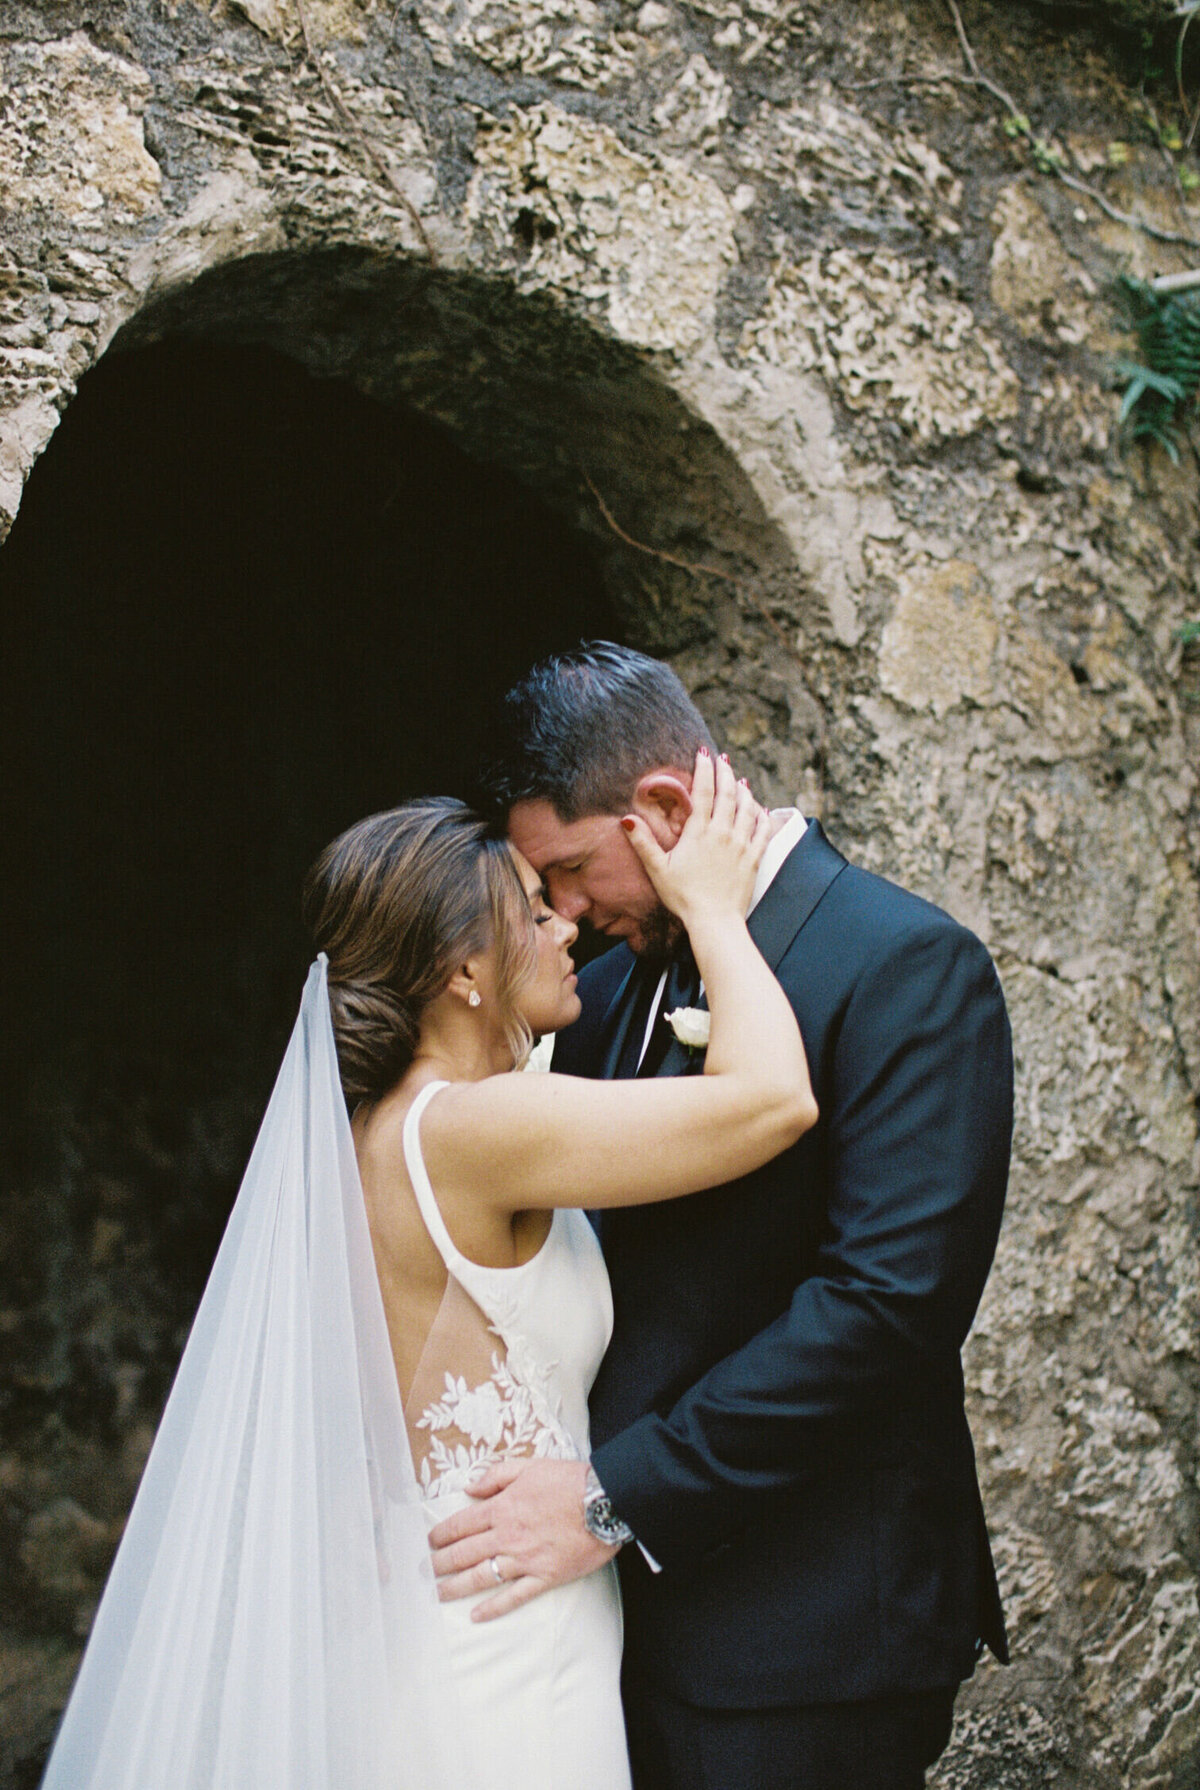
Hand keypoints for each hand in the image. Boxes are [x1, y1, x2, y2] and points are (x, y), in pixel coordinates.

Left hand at [427, 1458, 617, 1620]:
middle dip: (440, 1563)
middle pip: (464, 1553)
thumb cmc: (569, 1481)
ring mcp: (524, 1560)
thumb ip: (495, 1475)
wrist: (605, 1502)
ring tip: (439, 1593)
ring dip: (456, 1586)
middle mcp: (507, 1536)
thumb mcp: (529, 1466)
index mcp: (501, 1508)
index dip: (441, 1534)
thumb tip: (469, 1488)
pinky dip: (493, 1608)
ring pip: (481, 1577)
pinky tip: (476, 1615)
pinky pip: (513, 1597)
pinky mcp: (544, 1578)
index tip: (430, 1541)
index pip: (461, 1524)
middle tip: (427, 1570)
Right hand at [623, 749, 767, 928]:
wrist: (715, 920)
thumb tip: (627, 819)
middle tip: (723, 759)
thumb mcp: (658, 869)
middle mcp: (723, 832)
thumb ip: (643, 842)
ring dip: (745, 790)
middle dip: (725, 772)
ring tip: (741, 779)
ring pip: (748, 807)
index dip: (704, 769)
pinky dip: (762, 815)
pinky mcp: (754, 858)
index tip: (704, 754)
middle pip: (728, 793)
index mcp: (700, 832)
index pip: (704, 791)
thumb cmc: (683, 897)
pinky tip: (761, 809)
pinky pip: (762, 830)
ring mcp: (742, 844)